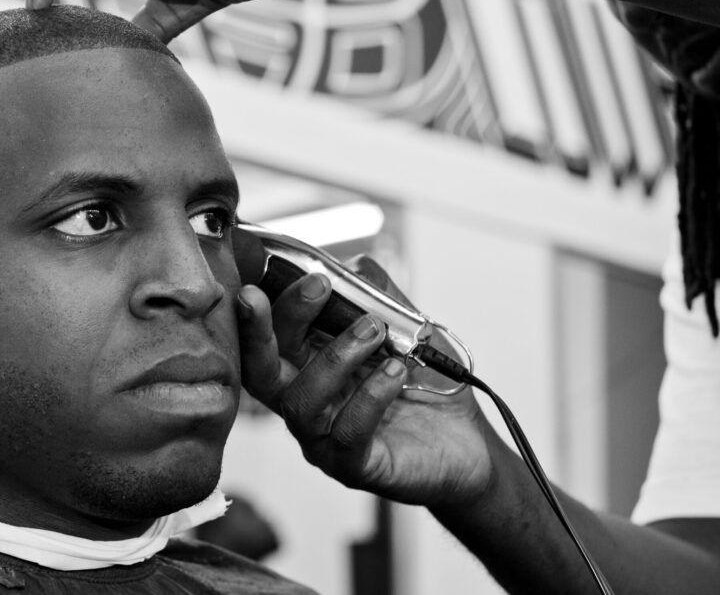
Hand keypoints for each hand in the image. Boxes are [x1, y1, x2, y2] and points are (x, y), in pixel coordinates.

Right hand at [237, 255, 493, 505]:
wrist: (469, 441)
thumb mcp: (405, 327)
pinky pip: (346, 434)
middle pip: (262, 369)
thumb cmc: (427, 384)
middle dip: (270, 326)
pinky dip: (370, 397)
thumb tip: (351, 265)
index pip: (265, 336)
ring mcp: (323, 438)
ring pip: (300, 402)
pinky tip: (396, 373)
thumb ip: (376, 294)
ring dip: (336, 357)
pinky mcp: (354, 466)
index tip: (280, 272)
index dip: (261, 306)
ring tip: (374, 330)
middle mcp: (304, 401)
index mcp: (304, 364)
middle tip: (315, 286)